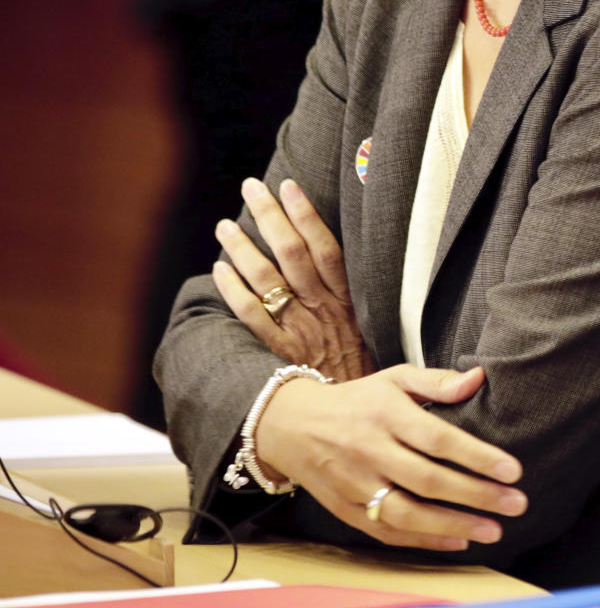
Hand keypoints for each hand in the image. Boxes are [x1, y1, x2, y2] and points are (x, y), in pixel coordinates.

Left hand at [213, 177, 372, 380]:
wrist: (358, 421)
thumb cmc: (366, 374)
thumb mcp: (373, 329)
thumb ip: (353, 298)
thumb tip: (335, 259)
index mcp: (348, 300)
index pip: (325, 248)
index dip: (306, 215)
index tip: (290, 186)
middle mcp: (322, 310)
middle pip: (292, 254)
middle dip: (270, 217)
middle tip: (251, 188)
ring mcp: (299, 331)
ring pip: (266, 280)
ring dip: (243, 249)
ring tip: (225, 225)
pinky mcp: (280, 355)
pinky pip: (252, 318)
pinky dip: (234, 292)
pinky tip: (219, 270)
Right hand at [256, 364, 527, 551]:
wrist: (294, 426)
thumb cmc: (358, 400)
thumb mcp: (394, 378)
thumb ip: (437, 381)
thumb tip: (478, 378)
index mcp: (386, 413)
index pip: (437, 439)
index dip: (476, 456)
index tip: (512, 469)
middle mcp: (370, 450)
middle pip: (428, 480)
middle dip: (476, 495)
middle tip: (516, 504)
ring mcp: (357, 484)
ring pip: (408, 513)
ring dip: (454, 526)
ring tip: (493, 530)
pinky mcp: (348, 510)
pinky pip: (389, 531)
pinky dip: (424, 540)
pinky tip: (458, 540)